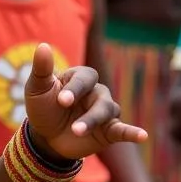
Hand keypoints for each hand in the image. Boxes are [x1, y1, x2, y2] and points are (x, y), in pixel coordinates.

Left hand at [24, 43, 146, 160]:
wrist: (45, 135)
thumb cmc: (43, 106)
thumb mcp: (37, 88)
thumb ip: (42, 69)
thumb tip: (43, 46)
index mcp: (80, 78)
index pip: (84, 79)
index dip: (74, 89)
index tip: (61, 101)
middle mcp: (96, 92)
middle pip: (100, 97)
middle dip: (87, 111)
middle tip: (72, 123)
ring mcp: (104, 110)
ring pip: (107, 112)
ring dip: (93, 122)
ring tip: (77, 131)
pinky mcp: (109, 130)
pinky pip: (123, 130)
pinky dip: (132, 132)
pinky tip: (143, 136)